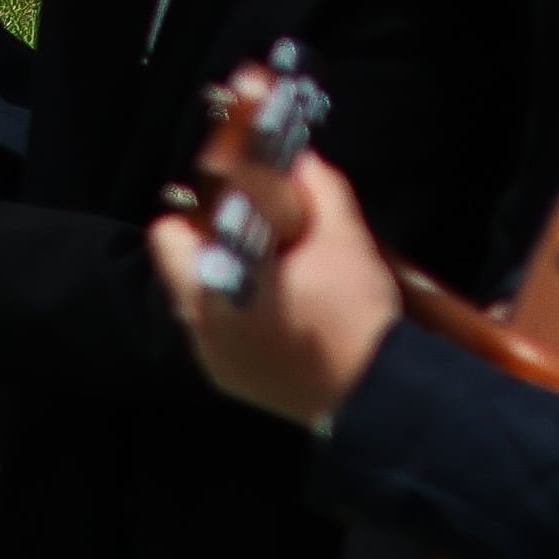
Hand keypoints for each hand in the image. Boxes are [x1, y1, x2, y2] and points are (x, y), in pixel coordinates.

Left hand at [145, 129, 404, 429]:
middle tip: (249, 215)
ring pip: (195, 290)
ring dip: (225, 265)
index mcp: (218, 286)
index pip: (177, 226)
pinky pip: (215, 326)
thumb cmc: (360, 321)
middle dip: (209, 228)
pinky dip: (237, 305)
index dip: (207, 189)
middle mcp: (199, 324)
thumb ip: (315, 187)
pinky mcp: (228, 377)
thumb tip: (295, 158)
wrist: (382, 399)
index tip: (225, 162)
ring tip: (269, 257)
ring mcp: (210, 356)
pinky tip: (276, 299)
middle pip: (178, 255)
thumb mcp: (344, 241)